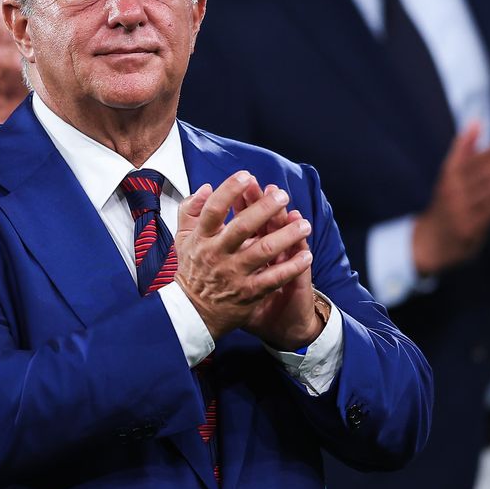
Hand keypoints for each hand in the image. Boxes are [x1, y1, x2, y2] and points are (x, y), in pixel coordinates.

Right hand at [174, 172, 313, 340]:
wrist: (191, 312)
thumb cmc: (191, 269)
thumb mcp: (183, 237)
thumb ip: (191, 210)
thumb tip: (205, 187)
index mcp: (202, 238)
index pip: (213, 209)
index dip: (229, 190)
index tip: (247, 176)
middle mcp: (217, 254)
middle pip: (242, 227)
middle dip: (265, 208)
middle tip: (283, 195)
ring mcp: (234, 274)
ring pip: (263, 251)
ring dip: (287, 236)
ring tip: (304, 224)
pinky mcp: (248, 293)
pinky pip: (274, 278)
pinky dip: (291, 267)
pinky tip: (306, 255)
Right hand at [413, 123, 489, 275]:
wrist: (431, 241)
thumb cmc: (448, 201)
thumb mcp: (450, 175)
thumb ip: (464, 149)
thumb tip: (477, 121)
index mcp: (449, 174)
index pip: (473, 159)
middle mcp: (452, 190)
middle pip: (480, 173)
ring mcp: (458, 210)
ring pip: (483, 193)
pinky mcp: (466, 229)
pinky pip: (484, 215)